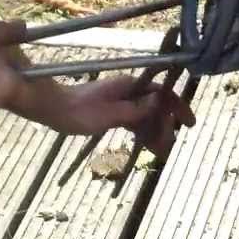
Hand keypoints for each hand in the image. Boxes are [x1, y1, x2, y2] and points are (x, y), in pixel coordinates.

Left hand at [15, 76, 195, 157]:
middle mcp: (128, 90)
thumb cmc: (77, 111)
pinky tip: (146, 145)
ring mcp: (119, 100)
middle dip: (165, 126)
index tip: (189, 124)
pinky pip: (133, 121)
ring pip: (145, 116)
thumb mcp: (109, 114)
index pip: (162, 93)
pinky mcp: (111, 110)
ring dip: (154, 132)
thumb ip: (136, 109)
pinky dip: (141, 132)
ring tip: (160, 152)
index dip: (177, 107)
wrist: (49, 108)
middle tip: (168, 148)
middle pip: (156, 106)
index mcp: (130, 86)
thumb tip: (160, 100)